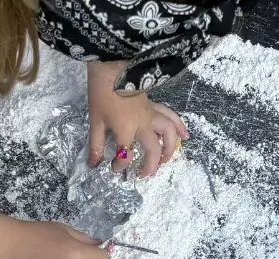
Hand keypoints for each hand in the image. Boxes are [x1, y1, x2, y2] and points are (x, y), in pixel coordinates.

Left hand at [87, 61, 187, 178]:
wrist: (112, 62)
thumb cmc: (101, 91)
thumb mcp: (95, 120)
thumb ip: (96, 144)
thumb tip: (93, 164)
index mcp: (126, 130)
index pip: (125, 156)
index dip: (119, 166)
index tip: (112, 167)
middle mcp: (142, 125)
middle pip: (153, 150)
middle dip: (149, 166)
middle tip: (143, 175)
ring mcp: (150, 114)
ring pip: (168, 134)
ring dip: (169, 150)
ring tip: (166, 161)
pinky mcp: (153, 105)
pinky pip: (170, 116)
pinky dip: (179, 126)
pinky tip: (185, 135)